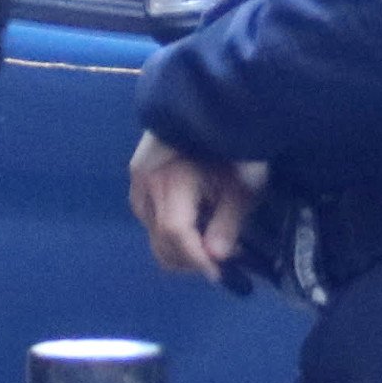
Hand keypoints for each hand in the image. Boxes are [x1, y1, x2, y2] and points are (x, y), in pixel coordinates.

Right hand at [128, 132, 265, 279]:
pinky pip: (149, 221)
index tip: (219, 275)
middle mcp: (146, 184)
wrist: (210, 107)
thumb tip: (215, 258)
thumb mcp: (243, 184)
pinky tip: (194, 226)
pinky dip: (170, 234)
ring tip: (209, 242)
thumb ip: (228, 222)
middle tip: (221, 261)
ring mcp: (138, 184)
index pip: (175, 232)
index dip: (196, 259)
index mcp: (171, 179)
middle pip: (161, 240)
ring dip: (180, 248)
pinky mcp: (138, 183)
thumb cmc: (232, 143)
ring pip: (153, 235)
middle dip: (190, 259)